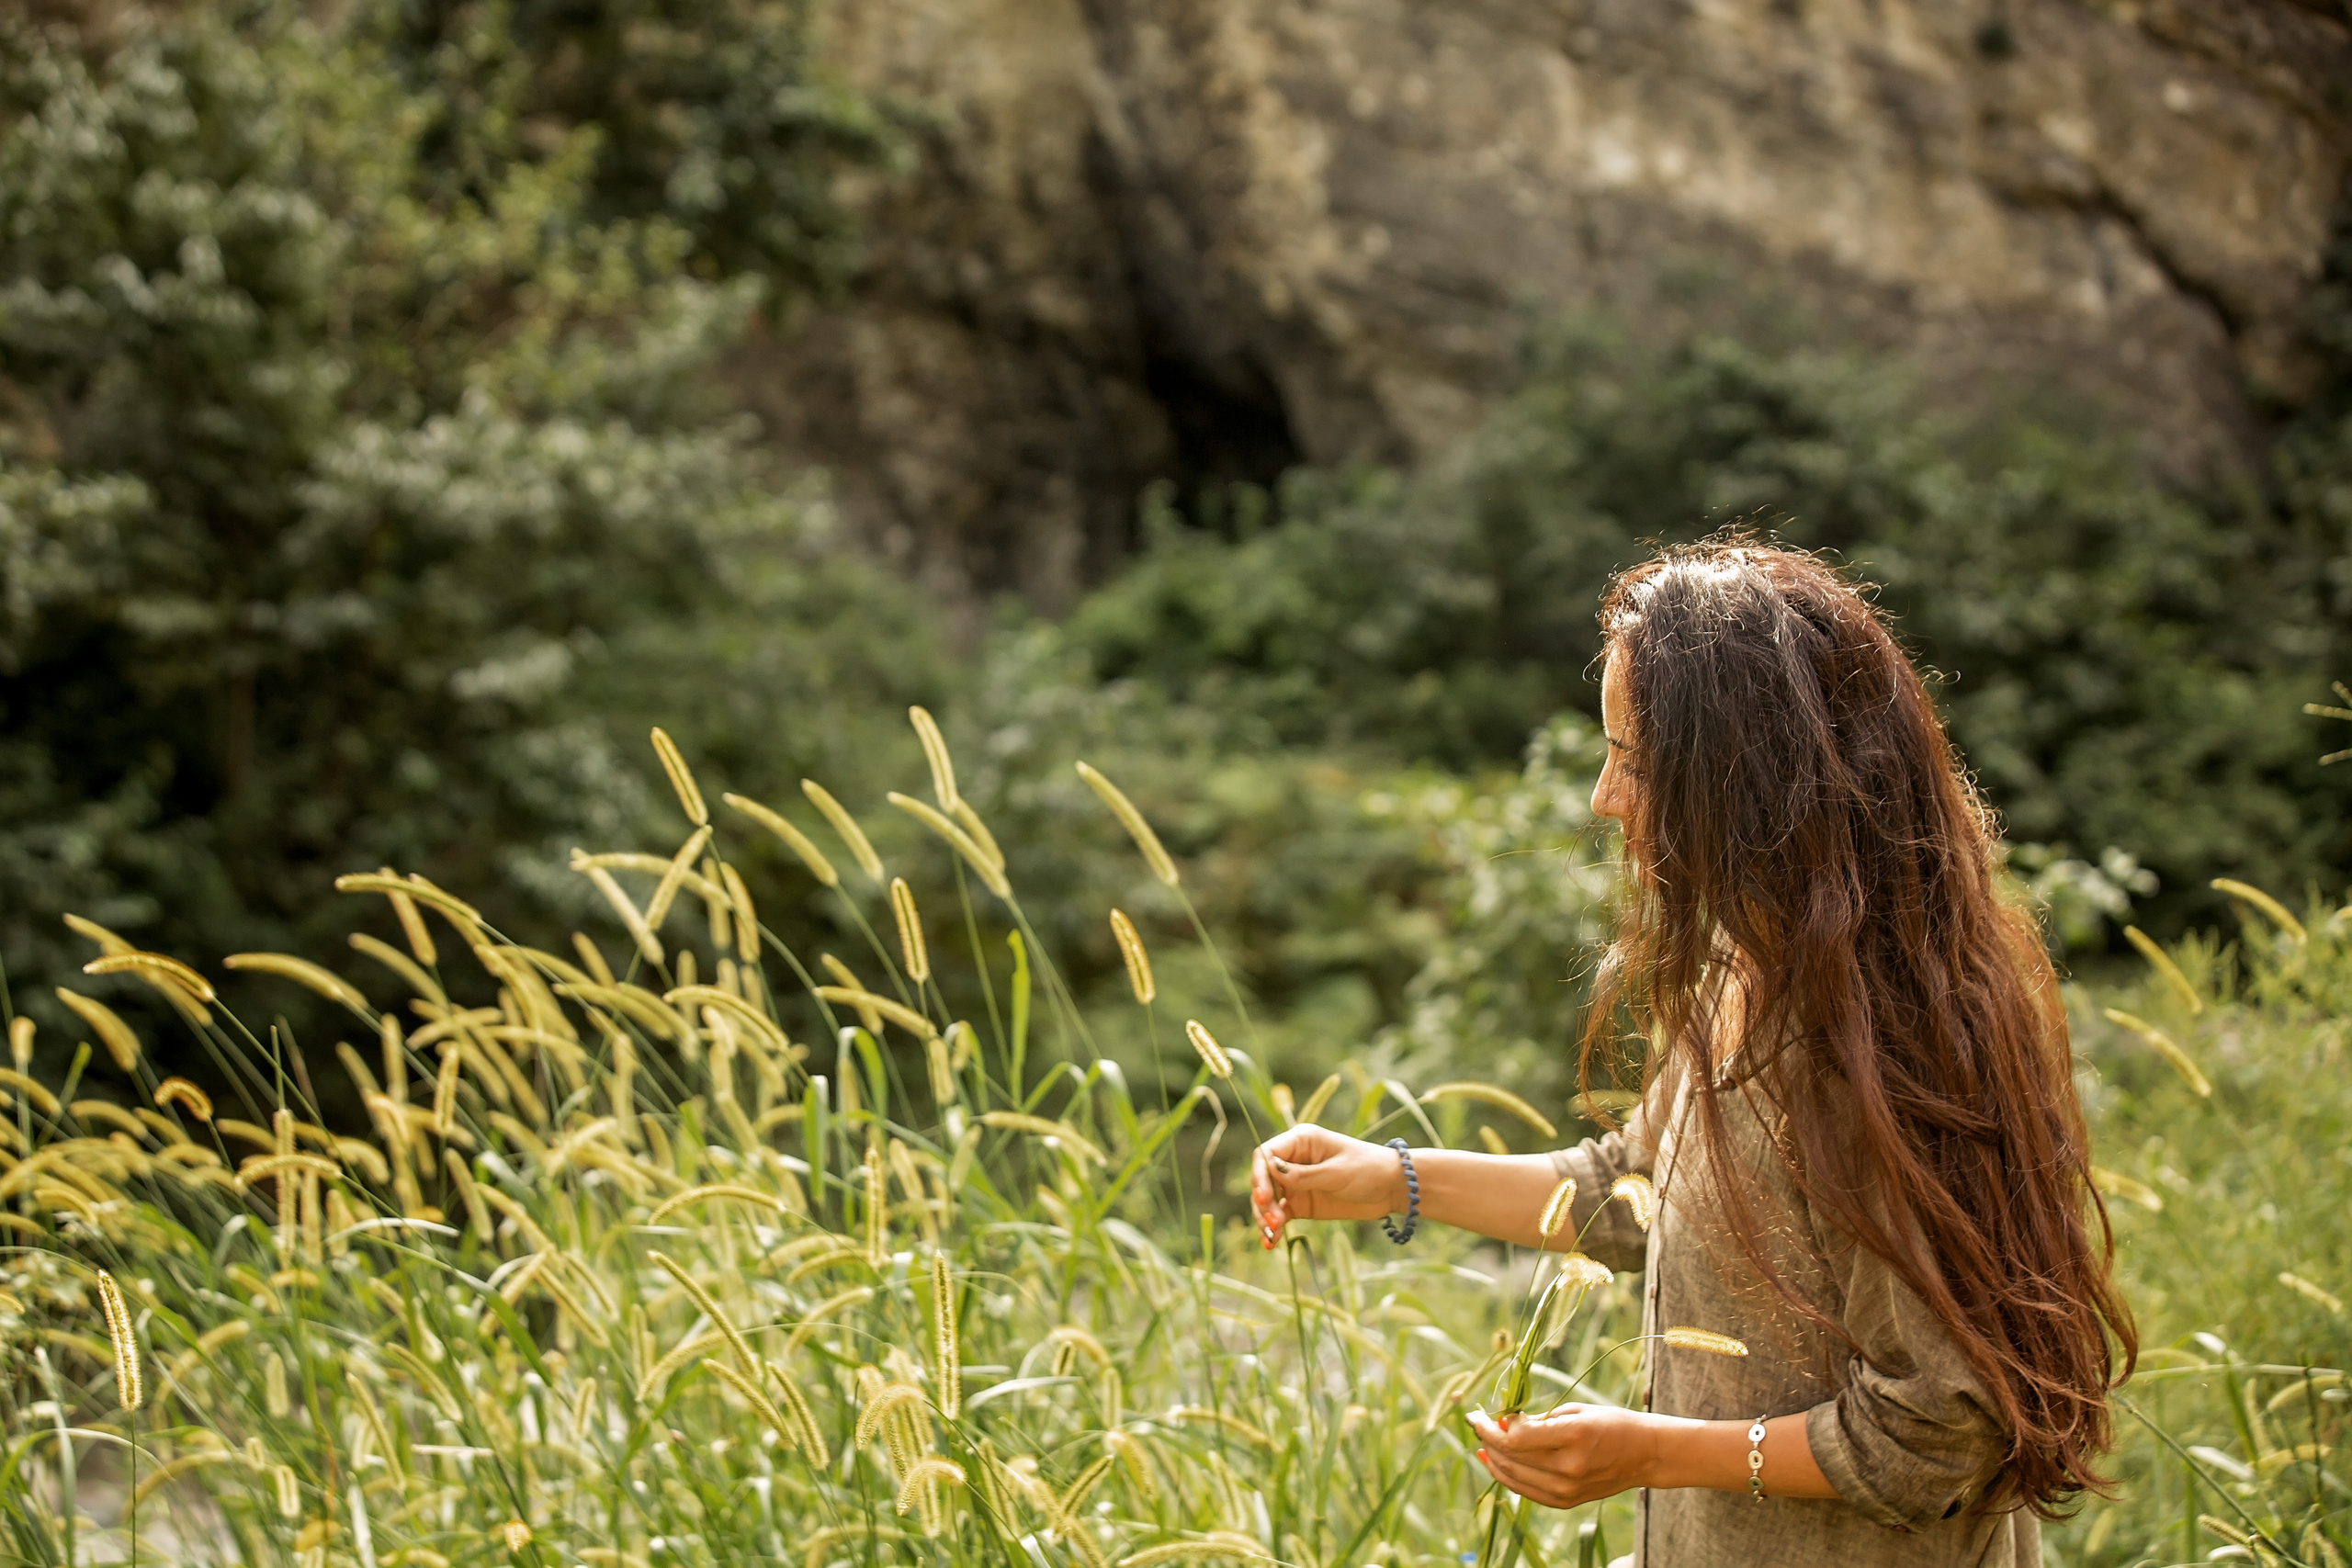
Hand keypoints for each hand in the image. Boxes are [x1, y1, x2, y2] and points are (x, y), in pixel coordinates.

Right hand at [1249, 1125, 1408, 1247]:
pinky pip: (1279, 1215)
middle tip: (1273, 1222)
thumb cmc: (1368, 1169)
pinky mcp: (1301, 1203)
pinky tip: (1271, 1243)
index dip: (1259, 1176)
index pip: (1266, 1154)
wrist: (1391, 1188)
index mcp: (1301, 1141)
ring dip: (1265, 1217)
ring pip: (1268, 1200)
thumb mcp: (1336, 1173)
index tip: (1264, 1197)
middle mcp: (1293, 1160)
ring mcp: (1296, 1183)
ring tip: (1272, 1235)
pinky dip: (1273, 1229)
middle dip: (1263, 1202)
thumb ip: (1303, 1175)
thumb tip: (1270, 1169)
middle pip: (1263, 1179)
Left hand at [1465, 1404, 1658, 1509]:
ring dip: (1491, 1456)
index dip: (1494, 1425)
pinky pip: (1524, 1490)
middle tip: (1475, 1420)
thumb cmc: (1611, 1424)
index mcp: (1574, 1437)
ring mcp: (1567, 1490)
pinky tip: (1493, 1460)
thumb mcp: (1574, 1411)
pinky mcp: (1566, 1502)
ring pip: (1512, 1476)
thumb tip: (1502, 1425)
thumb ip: (1537, 1420)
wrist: (1644, 1455)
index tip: (1485, 1412)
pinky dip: (1505, 1475)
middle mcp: (1569, 1468)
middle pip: (1510, 1456)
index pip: (1517, 1437)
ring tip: (1481, 1439)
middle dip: (1486, 1437)